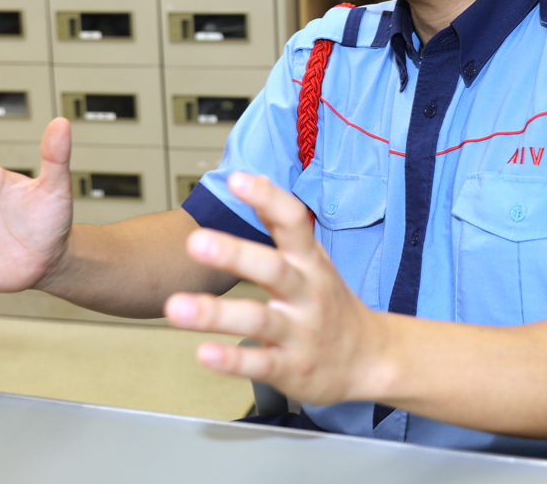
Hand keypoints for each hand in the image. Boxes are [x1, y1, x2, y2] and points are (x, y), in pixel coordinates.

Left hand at [164, 172, 389, 404]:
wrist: (370, 358)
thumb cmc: (331, 305)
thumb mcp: (314, 261)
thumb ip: (283, 226)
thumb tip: (253, 179)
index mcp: (311, 262)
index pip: (294, 222)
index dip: (267, 199)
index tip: (238, 179)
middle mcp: (307, 294)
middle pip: (273, 269)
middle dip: (234, 254)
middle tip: (196, 241)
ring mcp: (300, 332)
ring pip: (258, 320)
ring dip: (216, 314)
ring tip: (177, 308)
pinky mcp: (291, 368)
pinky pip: (260, 364)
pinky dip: (231, 360)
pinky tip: (204, 353)